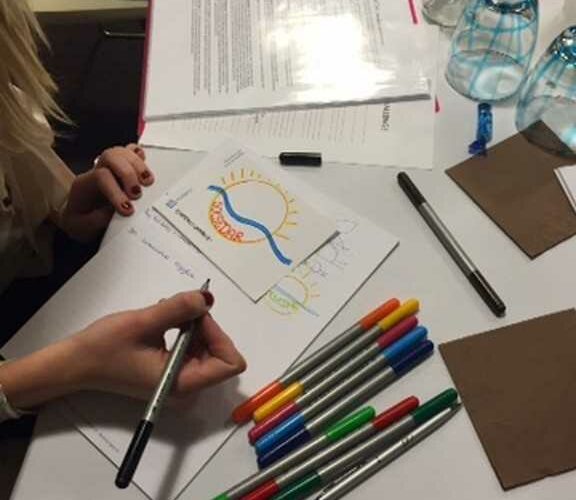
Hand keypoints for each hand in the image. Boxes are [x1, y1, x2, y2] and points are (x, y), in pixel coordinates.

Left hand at [60, 144, 154, 240]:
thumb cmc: (81, 222)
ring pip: (122, 152)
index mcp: (84, 185)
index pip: (101, 177)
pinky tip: (146, 165)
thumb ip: (102, 218)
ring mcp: (109, 167)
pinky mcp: (120, 169)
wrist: (78, 220)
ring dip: (138, 164)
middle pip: (111, 156)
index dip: (117, 191)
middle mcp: (97, 170)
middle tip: (139, 193)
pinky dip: (139, 156)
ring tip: (148, 182)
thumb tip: (122, 210)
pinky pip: (129, 152)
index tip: (128, 209)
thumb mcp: (86, 226)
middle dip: (129, 173)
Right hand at [75, 290, 245, 400]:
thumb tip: (206, 298)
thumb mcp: (143, 323)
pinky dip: (185, 331)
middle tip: (179, 310)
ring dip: (193, 326)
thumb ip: (178, 309)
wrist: (75, 364)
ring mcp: (179, 381)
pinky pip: (193, 350)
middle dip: (205, 327)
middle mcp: (187, 388)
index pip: (230, 362)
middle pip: (221, 353)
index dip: (219, 335)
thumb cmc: (104, 347)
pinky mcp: (172, 373)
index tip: (195, 316)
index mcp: (183, 384)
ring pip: (208, 348)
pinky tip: (164, 321)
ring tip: (167, 314)